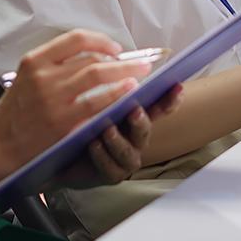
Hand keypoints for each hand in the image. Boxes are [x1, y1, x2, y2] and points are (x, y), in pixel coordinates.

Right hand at [0, 30, 153, 175]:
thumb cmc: (14, 114)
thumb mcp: (25, 78)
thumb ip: (52, 65)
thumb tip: (93, 57)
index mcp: (34, 61)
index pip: (75, 39)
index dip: (101, 41)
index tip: (115, 48)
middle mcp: (43, 75)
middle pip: (91, 57)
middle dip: (121, 59)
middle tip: (139, 62)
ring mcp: (53, 99)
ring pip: (97, 75)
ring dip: (124, 73)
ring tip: (139, 74)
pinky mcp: (62, 122)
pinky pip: (97, 103)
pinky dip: (116, 94)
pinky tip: (128, 93)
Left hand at [54, 84, 182, 189]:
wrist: (64, 155)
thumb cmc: (84, 124)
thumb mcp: (97, 103)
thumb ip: (111, 90)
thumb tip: (118, 65)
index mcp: (136, 116)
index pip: (157, 106)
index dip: (169, 98)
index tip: (177, 86)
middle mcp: (135, 137)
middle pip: (145, 129)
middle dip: (141, 120)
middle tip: (135, 110)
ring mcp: (126, 157)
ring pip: (128, 151)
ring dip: (119, 140)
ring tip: (107, 129)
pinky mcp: (112, 174)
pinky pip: (110, 167)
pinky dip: (102, 155)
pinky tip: (93, 145)